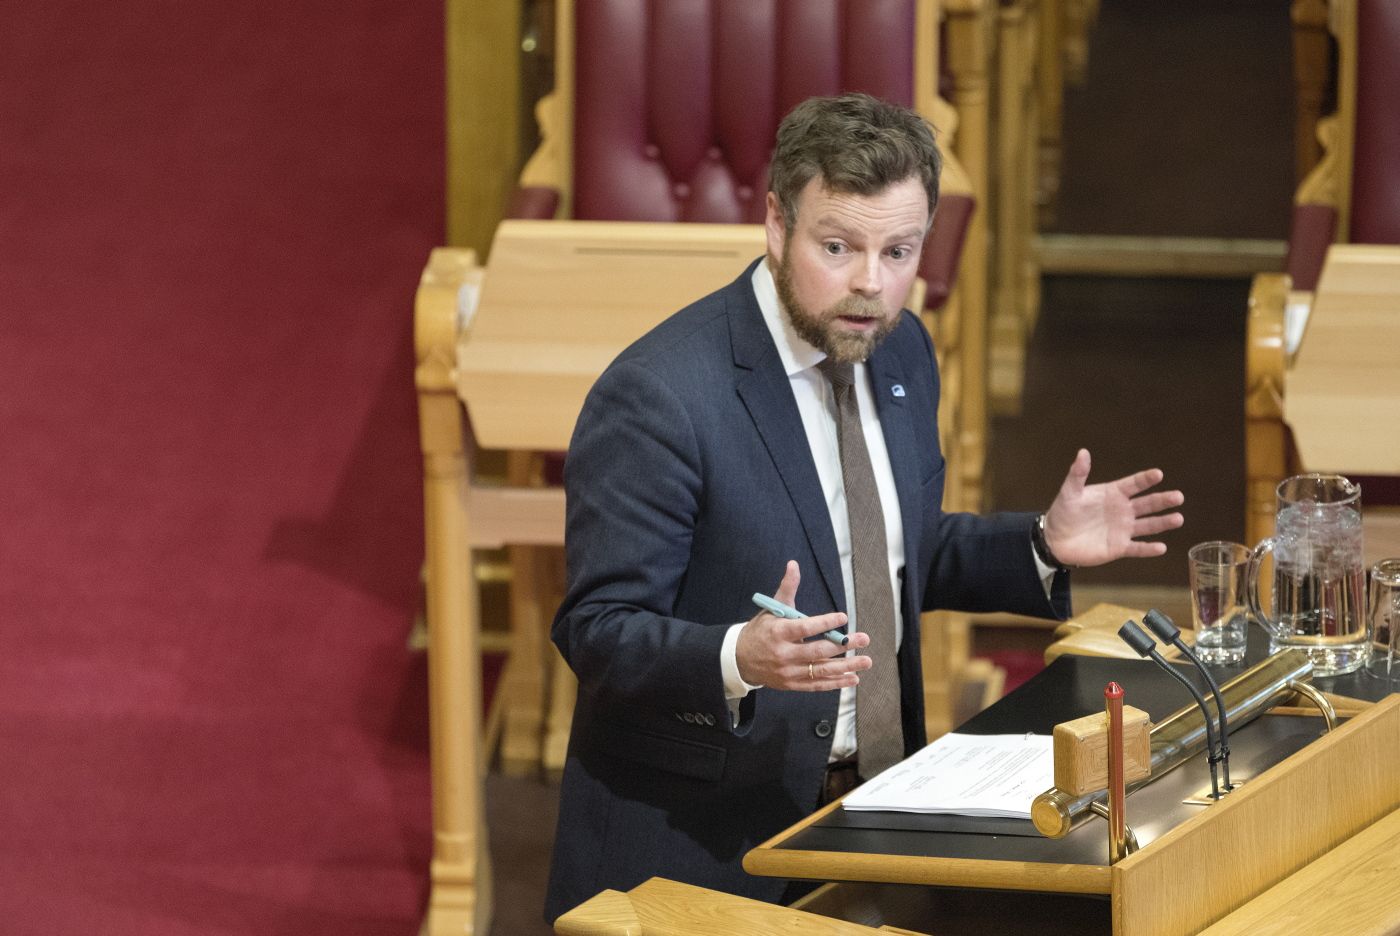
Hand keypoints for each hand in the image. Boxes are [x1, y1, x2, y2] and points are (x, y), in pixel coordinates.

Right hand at [736, 560, 871, 690]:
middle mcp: (784, 654)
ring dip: (846, 667)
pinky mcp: (792, 684)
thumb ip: (787, 588)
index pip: (805, 627)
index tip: (843, 617)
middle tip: (863, 638)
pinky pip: (817, 685)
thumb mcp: (771, 608)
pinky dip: (836, 683)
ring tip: (866, 661)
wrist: (740, 659)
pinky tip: (852, 678)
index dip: (825, 623)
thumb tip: (794, 564)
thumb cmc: (761, 630)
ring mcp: (789, 672)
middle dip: (843, 645)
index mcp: (778, 632)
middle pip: (818, 651)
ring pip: (821, 670)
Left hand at [1043, 449, 1183, 566]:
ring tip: (1178, 518)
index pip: (1134, 484)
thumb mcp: (1070, 492)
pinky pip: (1137, 548)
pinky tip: (1162, 548)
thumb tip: (1083, 452)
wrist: (1054, 540)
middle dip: (1163, 500)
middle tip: (1178, 497)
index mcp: (1113, 494)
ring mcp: (1123, 529)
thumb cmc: (1063, 513)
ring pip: (1148, 525)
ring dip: (1163, 522)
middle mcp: (1123, 510)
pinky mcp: (1119, 547)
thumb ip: (1078, 474)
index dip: (1146, 479)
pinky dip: (1148, 549)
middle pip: (1147, 504)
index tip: (1158, 474)